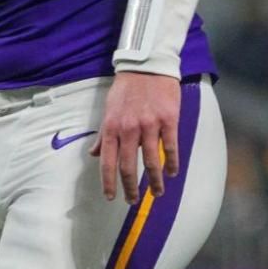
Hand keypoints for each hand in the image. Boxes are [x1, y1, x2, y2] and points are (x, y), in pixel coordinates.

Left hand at [91, 72, 179, 202]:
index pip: (107, 162)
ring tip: (157, 193)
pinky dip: (172, 163)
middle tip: (134, 200)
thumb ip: (104, 135)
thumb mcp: (109, 110)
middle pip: (129, 166)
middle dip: (130, 188)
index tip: (111, 197)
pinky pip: (171, 148)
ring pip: (152, 161)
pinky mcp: (168, 121)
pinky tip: (173, 173)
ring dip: (155, 181)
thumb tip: (94, 154)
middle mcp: (128, 129)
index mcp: (111, 127)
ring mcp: (149, 125)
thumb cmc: (126, 90)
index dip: (109, 182)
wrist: (146, 67)